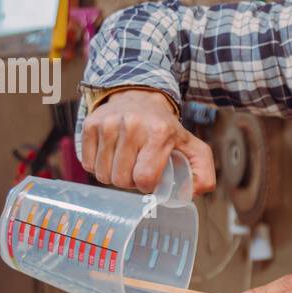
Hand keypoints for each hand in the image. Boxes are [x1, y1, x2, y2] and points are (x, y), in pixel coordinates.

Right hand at [80, 88, 216, 194]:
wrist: (142, 98)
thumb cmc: (167, 129)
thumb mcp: (194, 148)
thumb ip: (203, 174)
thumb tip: (191, 194)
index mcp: (159, 132)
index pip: (144, 178)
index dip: (147, 186)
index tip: (151, 179)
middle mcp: (132, 124)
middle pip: (121, 180)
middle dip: (130, 182)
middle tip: (138, 169)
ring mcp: (108, 123)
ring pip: (103, 175)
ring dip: (114, 176)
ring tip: (126, 162)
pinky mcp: (91, 124)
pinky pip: (88, 164)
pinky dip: (99, 166)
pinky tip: (112, 155)